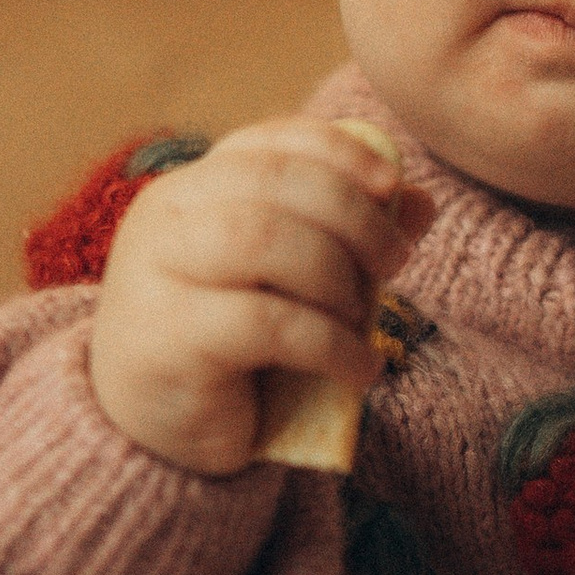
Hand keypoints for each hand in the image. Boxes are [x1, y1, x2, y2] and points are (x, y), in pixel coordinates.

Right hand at [88, 117, 422, 475]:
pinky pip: (267, 323)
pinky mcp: (168, 339)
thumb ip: (347, 237)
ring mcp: (157, 273)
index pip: (269, 142)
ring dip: (336, 276)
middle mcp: (164, 218)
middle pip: (274, 182)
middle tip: (393, 263)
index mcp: (191, 188)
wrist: (154, 433)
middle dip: (352, 216)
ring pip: (264, 240)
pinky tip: (359, 370)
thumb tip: (420, 201)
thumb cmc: (230, 349)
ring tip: (364, 319)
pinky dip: (331, 344)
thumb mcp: (292, 283)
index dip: (338, 151)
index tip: (391, 184)